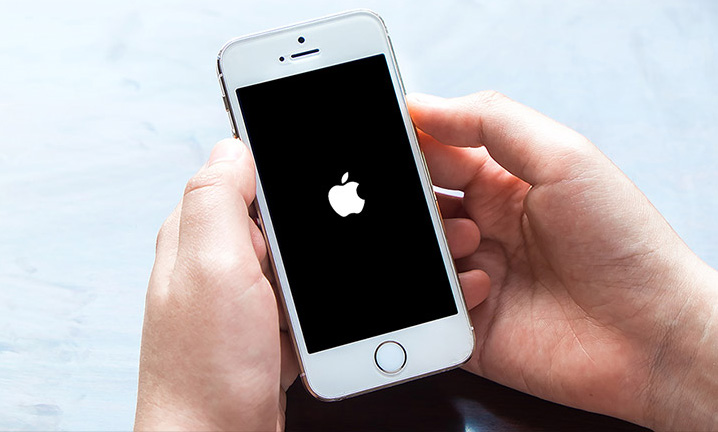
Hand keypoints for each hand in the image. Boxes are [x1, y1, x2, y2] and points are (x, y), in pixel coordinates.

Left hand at [133, 138, 488, 430]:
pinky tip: (370, 284)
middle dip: (335, 199)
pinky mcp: (270, 325)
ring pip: (303, 250)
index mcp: (204, 232)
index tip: (332, 124)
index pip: (247, 169)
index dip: (287, 143)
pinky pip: (310, 291)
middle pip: (285, 209)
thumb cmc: (206, 369)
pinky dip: (340, 285)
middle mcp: (223, 259)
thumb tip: (233, 144)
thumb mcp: (210, 269)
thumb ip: (217, 200)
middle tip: (385, 187)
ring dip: (344, 243)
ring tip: (394, 237)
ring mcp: (249, 294)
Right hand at [409, 92, 717, 429]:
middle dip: (414, 201)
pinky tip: (487, 288)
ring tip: (471, 240)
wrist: (654, 335)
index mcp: (501, 186)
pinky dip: (447, 294)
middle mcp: (484, 230)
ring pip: (418, 256)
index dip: (411, 147)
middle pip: (420, 207)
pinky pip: (429, 311)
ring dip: (433, 243)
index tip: (389, 143)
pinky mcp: (470, 328)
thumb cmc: (623, 242)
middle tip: (418, 199)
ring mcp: (475, 278)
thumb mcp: (564, 157)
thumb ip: (491, 122)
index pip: (436, 157)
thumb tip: (421, 105)